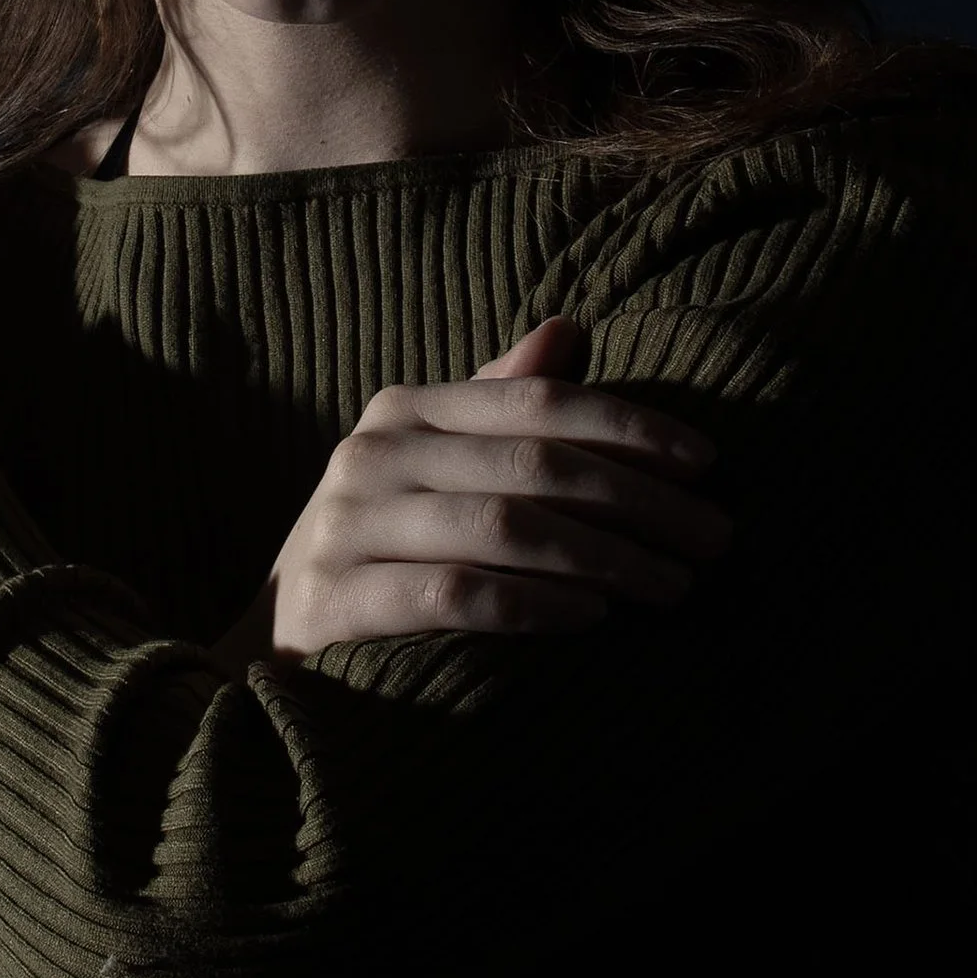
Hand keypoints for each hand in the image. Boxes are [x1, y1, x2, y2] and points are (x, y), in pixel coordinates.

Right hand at [213, 316, 733, 670]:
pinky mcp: (335, 601)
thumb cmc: (374, 551)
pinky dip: (535, 603)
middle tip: (715, 541)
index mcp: (405, 410)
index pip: (539, 400)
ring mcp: (347, 525)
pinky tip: (593, 618)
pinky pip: (455, 594)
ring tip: (673, 588)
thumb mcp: (427, 467)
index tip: (708, 464)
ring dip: (607, 557)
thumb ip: (495, 403)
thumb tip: (570, 328)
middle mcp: (372, 453)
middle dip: (641, 501)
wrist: (261, 649)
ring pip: (505, 525)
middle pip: (535, 462)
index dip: (630, 426)